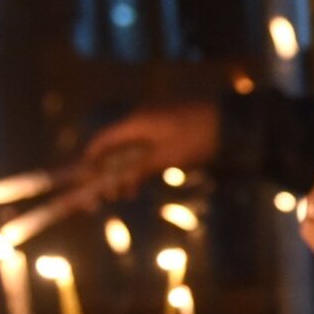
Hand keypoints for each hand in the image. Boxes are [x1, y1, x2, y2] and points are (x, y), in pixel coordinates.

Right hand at [79, 103, 219, 196]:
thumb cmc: (197, 138)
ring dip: (124, 170)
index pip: (103, 139)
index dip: (90, 158)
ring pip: (130, 148)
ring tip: (126, 194)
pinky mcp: (168, 128)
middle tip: (107, 195)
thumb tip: (117, 184)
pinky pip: (144, 146)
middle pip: (114, 145)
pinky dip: (139, 164)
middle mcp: (141, 119)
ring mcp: (155, 122)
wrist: (231, 123)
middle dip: (107, 170)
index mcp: (136, 122)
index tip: (82, 178)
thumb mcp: (167, 157)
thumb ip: (139, 169)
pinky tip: (141, 181)